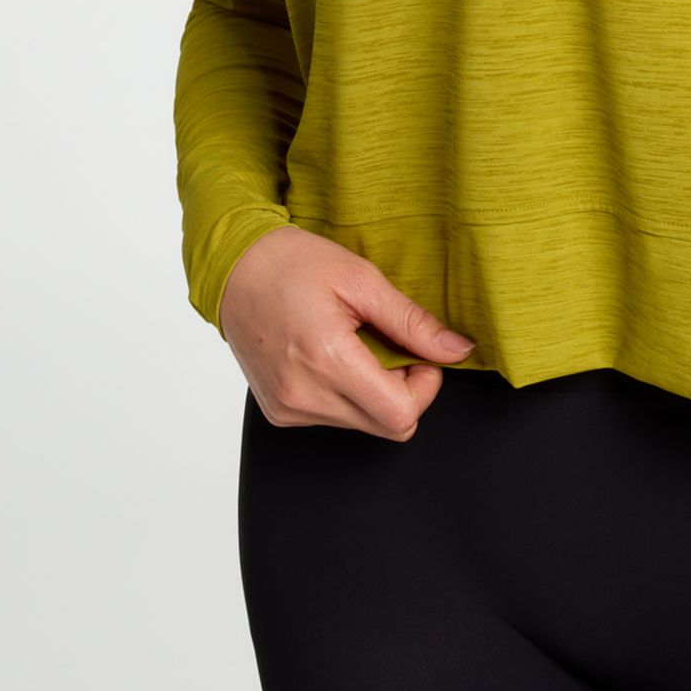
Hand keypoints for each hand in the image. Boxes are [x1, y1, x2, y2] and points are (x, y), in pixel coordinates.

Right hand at [218, 224, 477, 439]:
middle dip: (402, 391)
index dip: (424, 388)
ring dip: (372, 392)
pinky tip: (329, 357)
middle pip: (387, 427)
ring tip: (352, 345)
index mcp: (326, 359)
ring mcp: (288, 409)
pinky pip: (333, 419)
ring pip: (362, 424)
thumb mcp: (360, 279)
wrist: (233, 266)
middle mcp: (303, 395)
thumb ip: (411, 321)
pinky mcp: (279, 412)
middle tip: (388, 345)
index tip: (419, 356)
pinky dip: (344, 395)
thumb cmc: (292, 262)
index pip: (401, 414)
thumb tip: (457, 350)